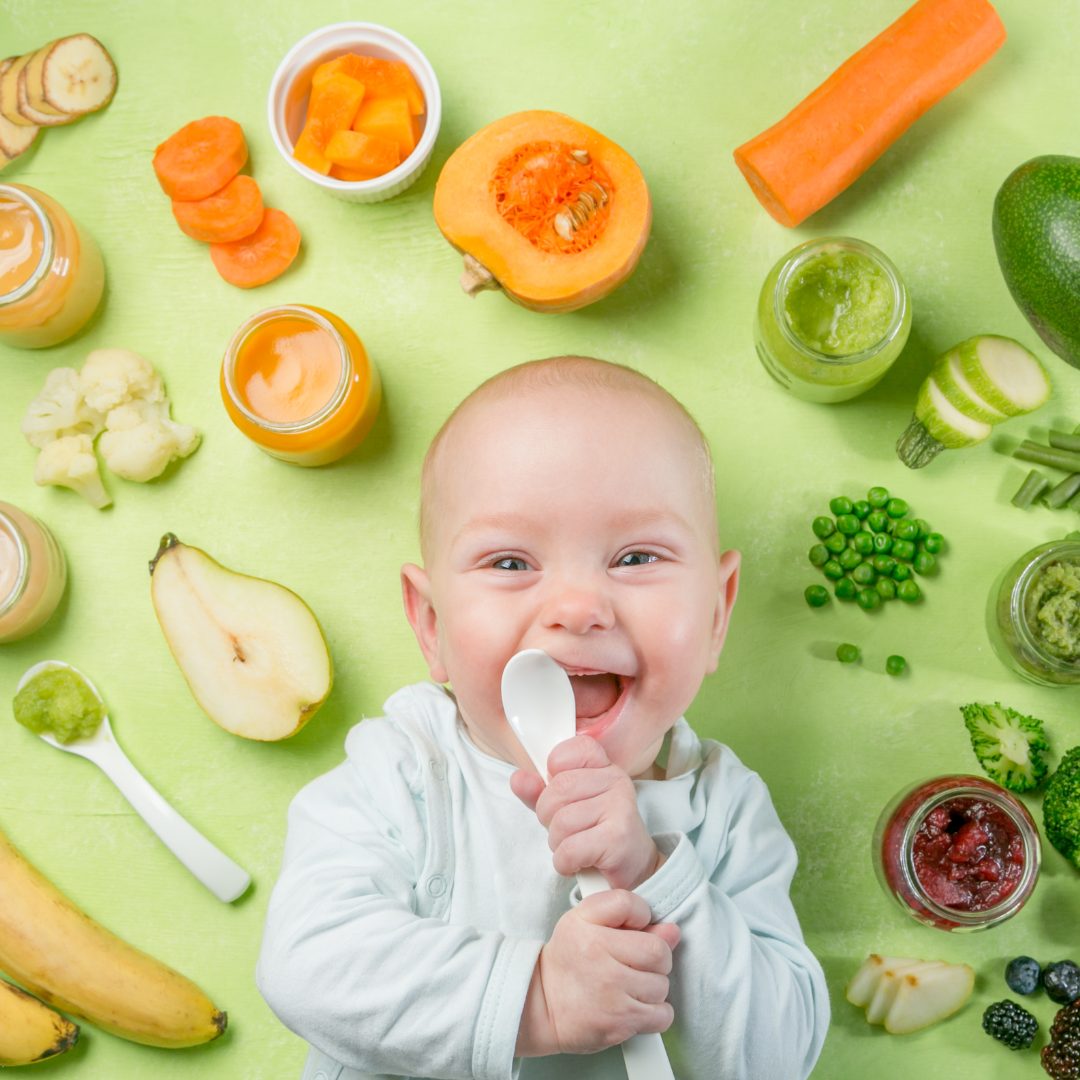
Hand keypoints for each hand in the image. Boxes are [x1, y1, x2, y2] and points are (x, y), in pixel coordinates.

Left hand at [511, 735, 662, 890]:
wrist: (634, 869)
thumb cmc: (596, 834)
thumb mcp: (565, 808)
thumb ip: (539, 792)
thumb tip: (517, 779)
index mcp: (603, 766)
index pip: (572, 749)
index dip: (554, 769)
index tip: (558, 790)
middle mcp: (615, 780)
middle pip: (557, 790)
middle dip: (548, 817)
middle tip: (565, 830)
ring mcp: (620, 807)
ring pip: (561, 822)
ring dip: (558, 843)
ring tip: (575, 847)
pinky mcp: (618, 838)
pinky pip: (570, 849)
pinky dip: (565, 862)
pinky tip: (579, 863)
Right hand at [516, 890, 680, 1056]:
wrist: (541, 1005)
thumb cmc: (568, 961)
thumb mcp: (583, 922)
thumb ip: (626, 916)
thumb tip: (672, 931)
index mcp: (585, 925)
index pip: (630, 905)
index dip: (640, 916)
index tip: (633, 929)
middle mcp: (598, 956)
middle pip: (658, 951)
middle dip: (654, 958)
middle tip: (635, 963)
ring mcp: (611, 992)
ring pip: (662, 985)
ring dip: (653, 987)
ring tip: (630, 986)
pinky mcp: (620, 1023)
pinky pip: (662, 1015)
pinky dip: (655, 1014)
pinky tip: (636, 1006)